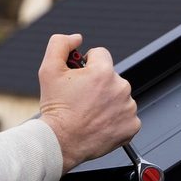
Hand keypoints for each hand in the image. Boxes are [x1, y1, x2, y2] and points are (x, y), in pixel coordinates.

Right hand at [37, 33, 139, 172]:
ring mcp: (128, 108)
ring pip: (119, 96)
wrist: (60, 141)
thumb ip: (60, 44)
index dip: (87, 64)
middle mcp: (120, 88)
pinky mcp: (132, 125)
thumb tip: (76, 38)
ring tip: (89, 112)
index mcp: (103, 71)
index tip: (80, 78)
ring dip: (107, 101)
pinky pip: (126, 115)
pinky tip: (100, 123)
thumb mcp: (48, 69)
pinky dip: (115, 119)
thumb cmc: (55, 108)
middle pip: (110, 76)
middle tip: (81, 99)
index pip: (100, 54)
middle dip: (97, 84)